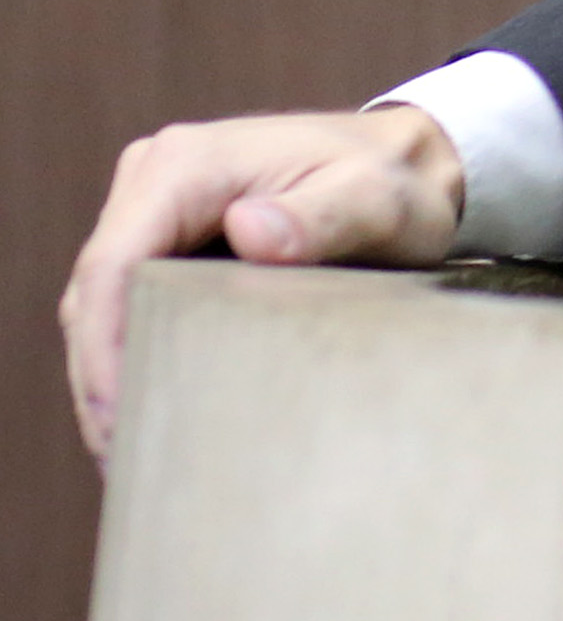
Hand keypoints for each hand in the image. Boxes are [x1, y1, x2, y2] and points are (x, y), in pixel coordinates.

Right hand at [57, 106, 465, 464]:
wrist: (409, 162)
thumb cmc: (396, 182)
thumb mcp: (376, 200)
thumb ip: (321, 217)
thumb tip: (249, 231)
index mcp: (187, 164)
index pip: (113, 263)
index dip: (105, 346)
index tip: (120, 418)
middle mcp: (154, 177)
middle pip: (96, 292)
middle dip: (100, 377)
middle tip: (125, 458)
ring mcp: (154, 207)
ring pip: (102, 305)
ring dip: (108, 376)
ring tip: (133, 452)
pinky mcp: (166, 237)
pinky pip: (128, 303)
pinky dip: (132, 356)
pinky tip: (152, 409)